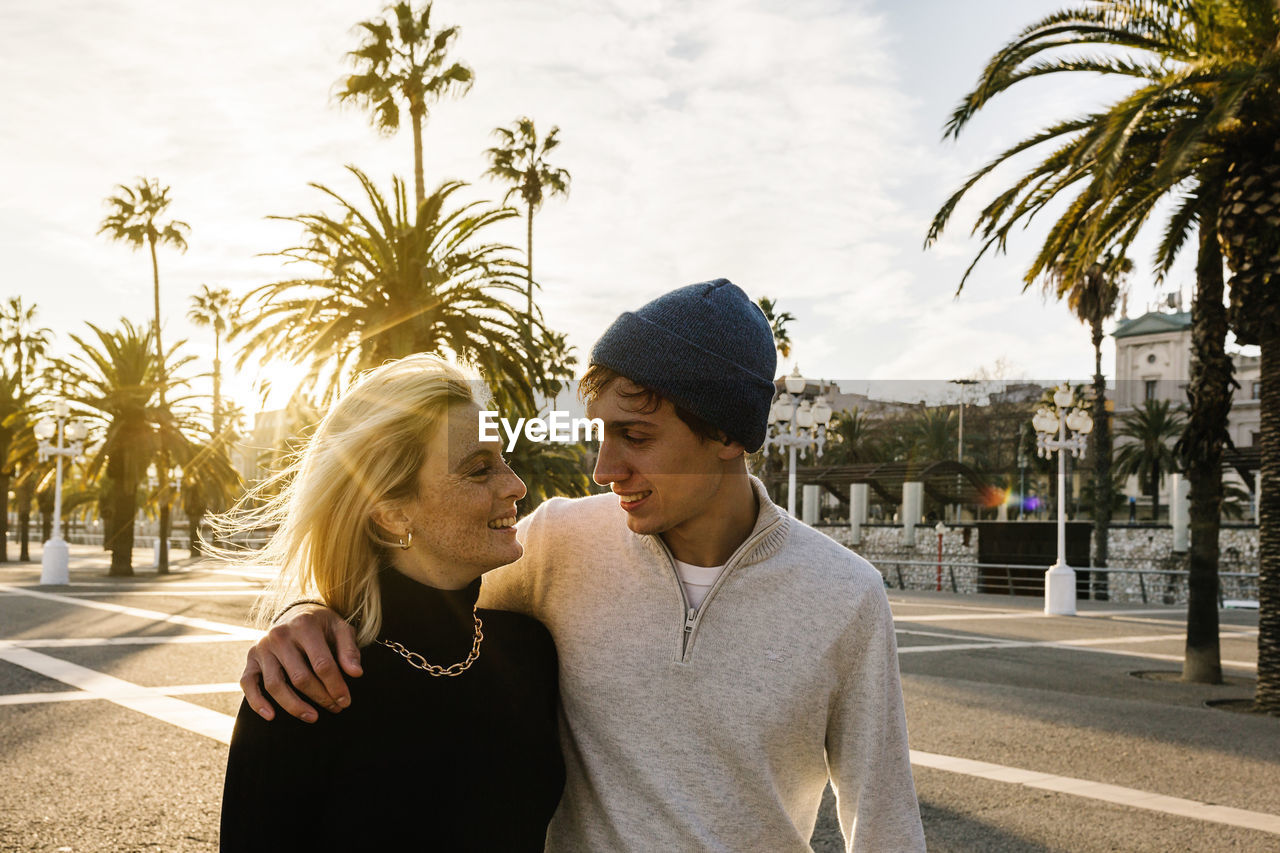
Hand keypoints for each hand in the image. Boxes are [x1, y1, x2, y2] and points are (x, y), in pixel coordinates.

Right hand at [240, 604, 361, 722]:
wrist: (295, 613)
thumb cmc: (322, 626)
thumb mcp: (340, 628)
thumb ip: (349, 650)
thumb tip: (356, 673)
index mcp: (304, 625)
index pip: (322, 664)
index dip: (335, 686)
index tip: (346, 700)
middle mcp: (280, 635)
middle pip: (300, 677)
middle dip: (321, 697)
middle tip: (336, 709)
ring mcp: (262, 648)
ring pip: (275, 685)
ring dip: (295, 706)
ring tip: (313, 717)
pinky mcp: (251, 658)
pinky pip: (248, 683)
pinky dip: (257, 702)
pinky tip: (271, 716)